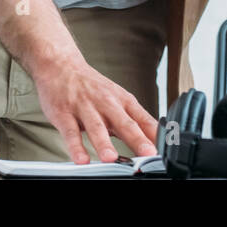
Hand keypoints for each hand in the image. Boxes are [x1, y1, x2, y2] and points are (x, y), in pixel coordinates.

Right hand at [29, 55, 158, 163]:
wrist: (62, 67)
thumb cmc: (93, 88)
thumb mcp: (118, 99)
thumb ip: (132, 122)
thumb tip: (152, 143)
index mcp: (124, 101)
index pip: (144, 120)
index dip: (155, 135)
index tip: (164, 150)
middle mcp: (107, 103)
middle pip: (125, 124)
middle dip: (137, 140)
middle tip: (148, 154)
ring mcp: (86, 108)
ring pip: (97, 128)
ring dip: (104, 143)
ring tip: (111, 159)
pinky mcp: (64, 114)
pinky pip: (71, 132)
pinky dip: (76, 147)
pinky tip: (81, 159)